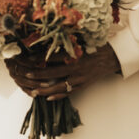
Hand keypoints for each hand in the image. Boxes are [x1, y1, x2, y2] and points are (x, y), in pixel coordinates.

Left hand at [5, 44, 121, 99]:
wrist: (113, 57)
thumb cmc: (97, 46)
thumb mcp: (83, 41)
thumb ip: (68, 42)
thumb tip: (49, 40)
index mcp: (75, 55)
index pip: (53, 57)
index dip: (39, 58)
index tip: (27, 58)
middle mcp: (76, 68)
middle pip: (52, 73)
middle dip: (37, 74)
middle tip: (25, 75)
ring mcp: (79, 79)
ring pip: (58, 86)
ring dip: (44, 89)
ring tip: (33, 91)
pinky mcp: (83, 85)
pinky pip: (68, 93)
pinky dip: (58, 96)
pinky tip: (48, 98)